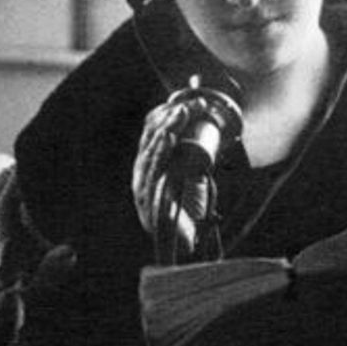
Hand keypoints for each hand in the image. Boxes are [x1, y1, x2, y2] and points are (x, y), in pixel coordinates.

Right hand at [132, 97, 213, 252]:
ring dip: (170, 128)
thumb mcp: (193, 175)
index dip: (170, 114)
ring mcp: (143, 186)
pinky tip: (168, 138)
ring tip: (183, 113)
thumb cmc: (190, 209)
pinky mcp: (149, 199)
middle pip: (152, 137)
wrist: (188, 243)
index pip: (153, 132)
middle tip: (195, 105)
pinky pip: (154, 171)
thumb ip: (193, 155)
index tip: (192, 102)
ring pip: (152, 149)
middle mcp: (142, 173)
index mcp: (149, 164)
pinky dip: (161, 152)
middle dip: (173, 117)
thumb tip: (204, 127)